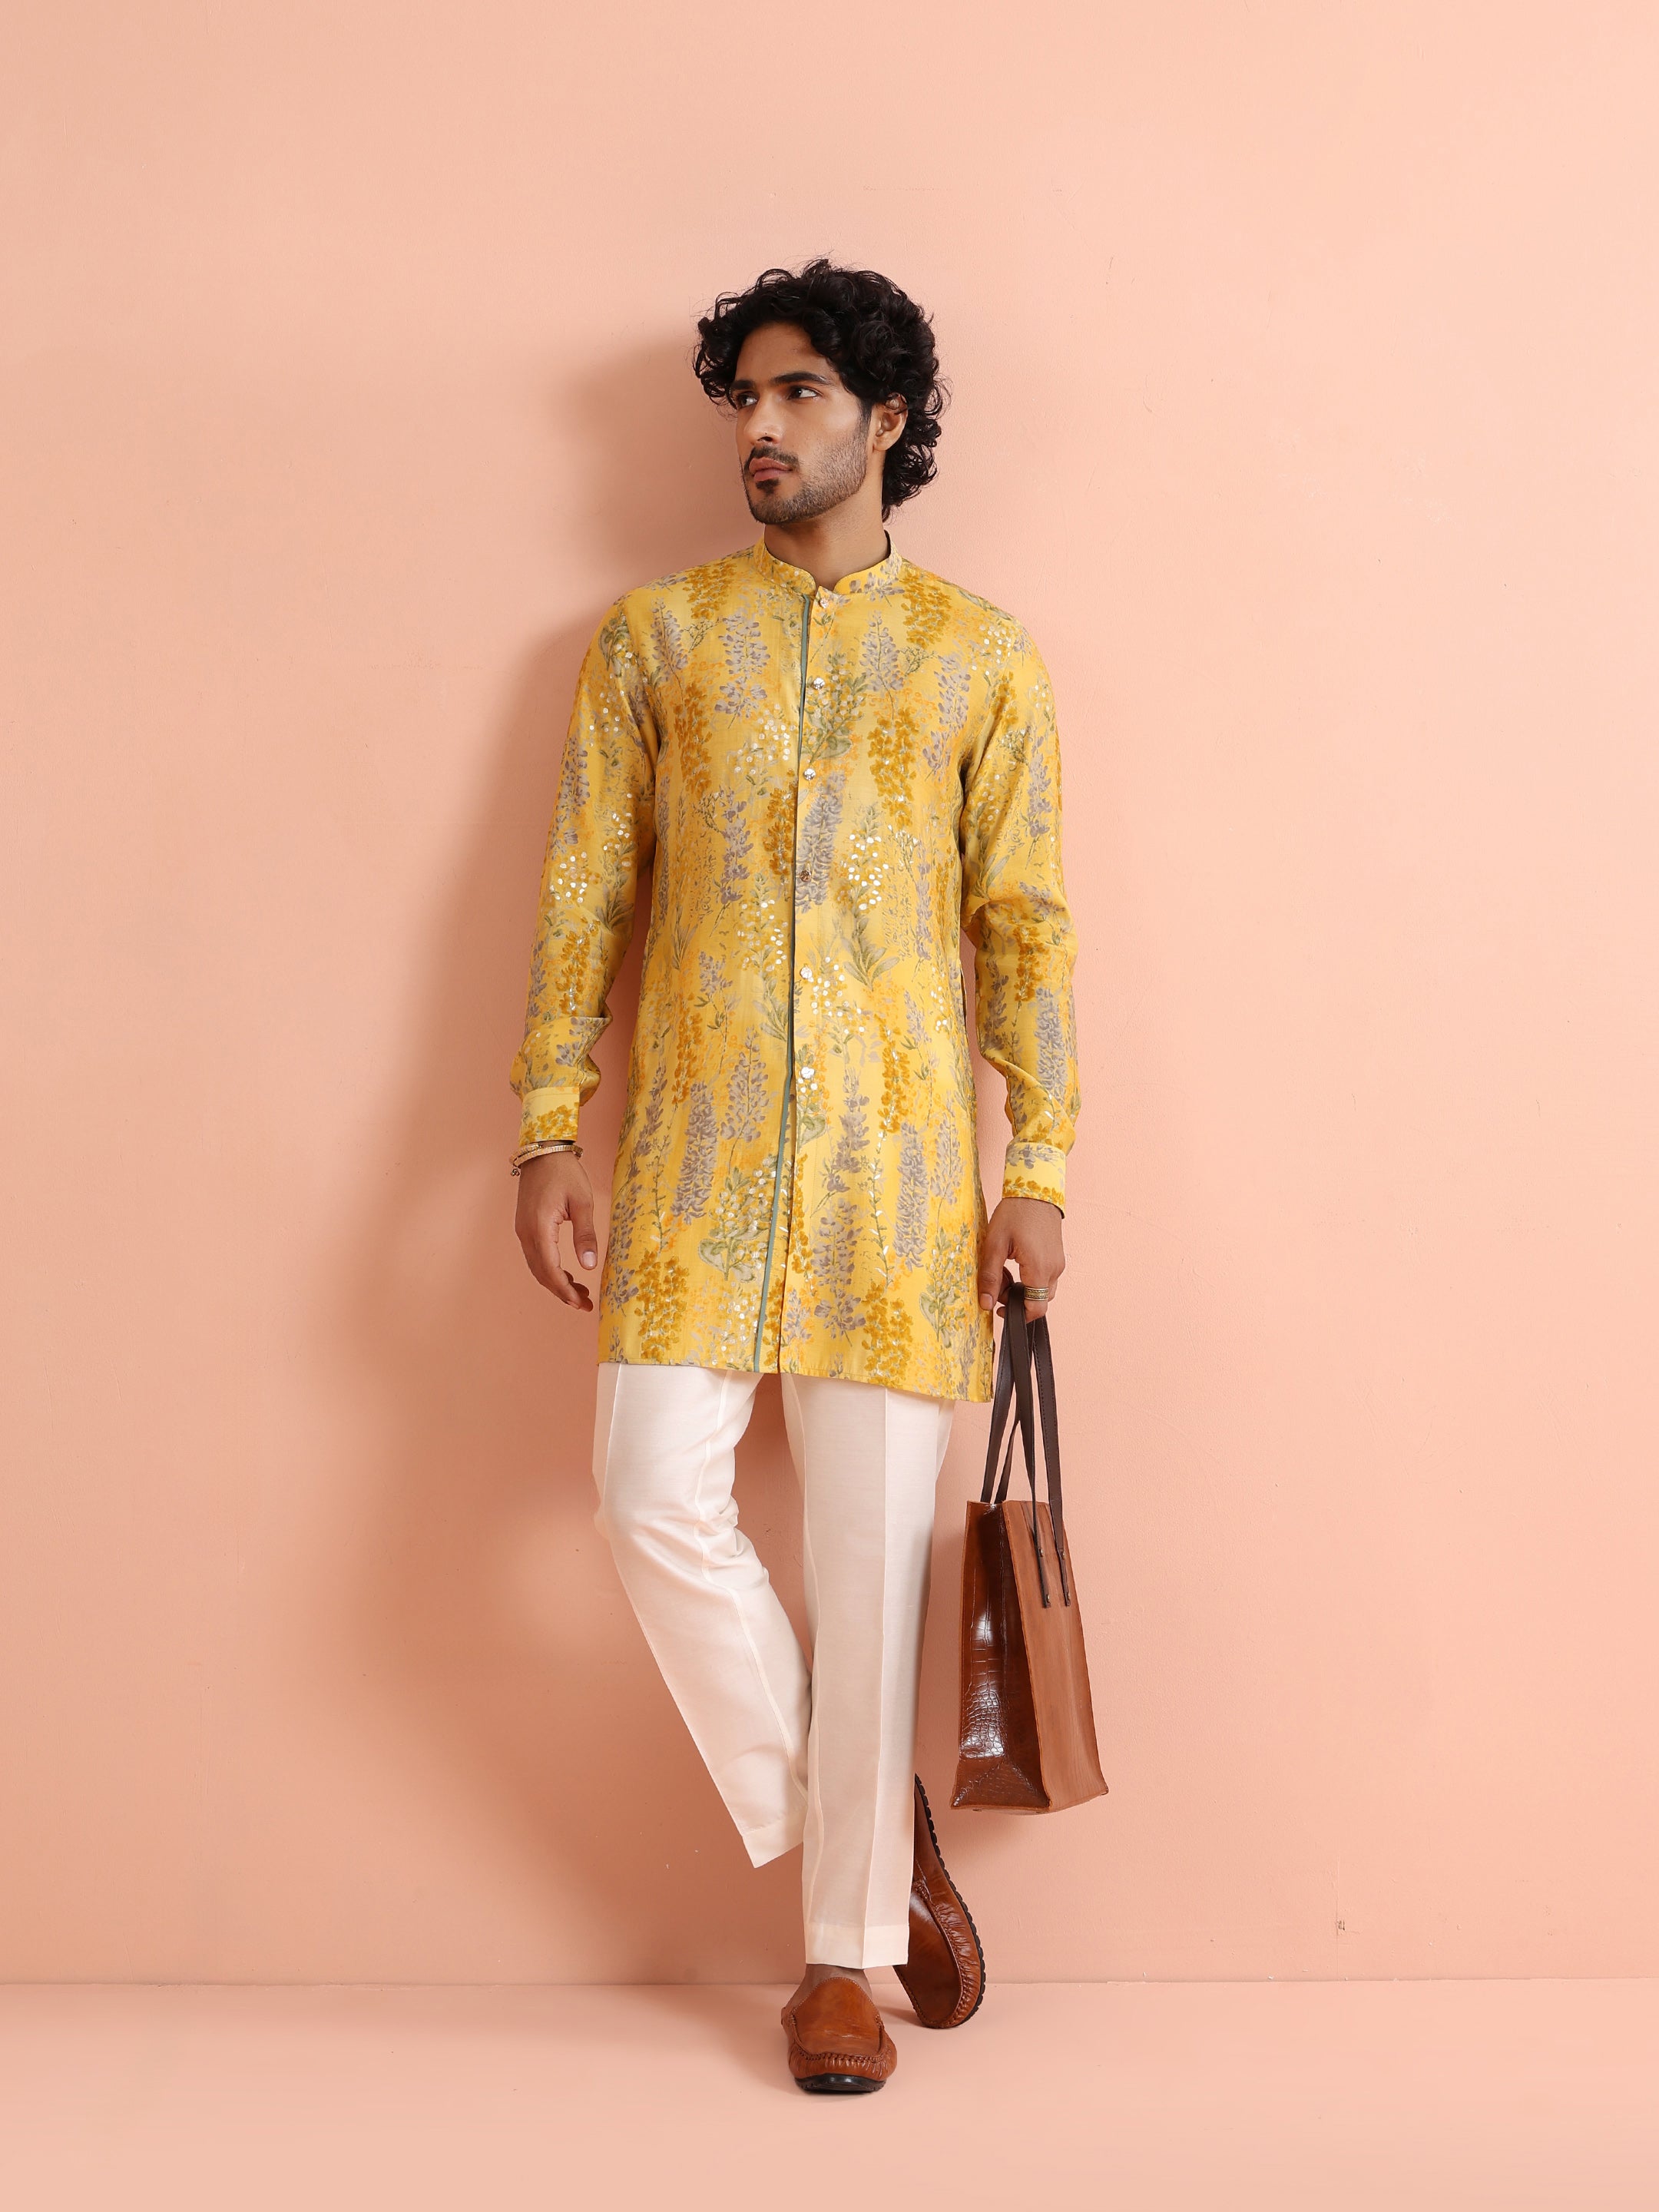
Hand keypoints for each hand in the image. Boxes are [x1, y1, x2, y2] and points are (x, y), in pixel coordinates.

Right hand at [514, 1152, 599, 1310]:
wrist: (542, 1151)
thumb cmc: (564, 1173)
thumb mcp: (582, 1202)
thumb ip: (585, 1235)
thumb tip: (590, 1265)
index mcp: (539, 1228)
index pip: (550, 1270)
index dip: (565, 1291)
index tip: (582, 1303)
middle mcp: (525, 1233)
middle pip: (541, 1274)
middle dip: (562, 1292)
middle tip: (584, 1303)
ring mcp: (522, 1231)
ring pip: (537, 1267)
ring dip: (555, 1283)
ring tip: (579, 1292)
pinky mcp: (525, 1227)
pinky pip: (535, 1256)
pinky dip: (549, 1270)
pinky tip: (565, 1274)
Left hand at [977, 1195, 1064, 1312]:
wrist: (1035, 1189)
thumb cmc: (1015, 1213)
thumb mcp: (995, 1244)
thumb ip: (990, 1276)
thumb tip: (985, 1304)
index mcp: (1039, 1268)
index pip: (1035, 1309)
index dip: (1017, 1315)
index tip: (999, 1309)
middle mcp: (1054, 1269)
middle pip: (1037, 1301)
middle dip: (1015, 1298)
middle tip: (997, 1281)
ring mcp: (1058, 1263)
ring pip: (1040, 1289)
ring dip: (1022, 1287)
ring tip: (1003, 1268)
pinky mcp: (1057, 1256)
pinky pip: (1045, 1277)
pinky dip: (1029, 1277)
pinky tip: (1014, 1261)